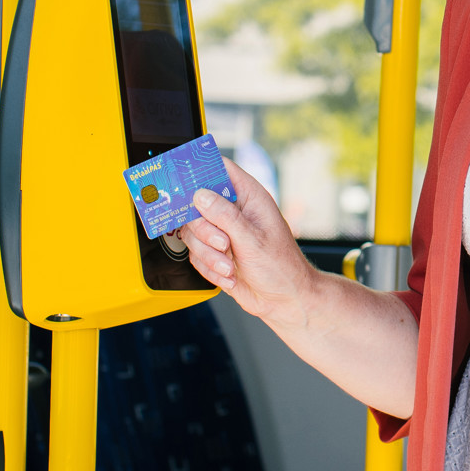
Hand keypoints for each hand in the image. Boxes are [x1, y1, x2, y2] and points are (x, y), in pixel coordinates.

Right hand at [180, 159, 314, 328]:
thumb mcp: (253, 240)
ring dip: (209, 255)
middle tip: (224, 244)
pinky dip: (209, 268)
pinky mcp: (214, 253)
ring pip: (192, 233)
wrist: (284, 302)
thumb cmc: (281, 268)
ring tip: (230, 266)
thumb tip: (200, 195)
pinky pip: (195, 255)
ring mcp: (222, 232)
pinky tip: (229, 274)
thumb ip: (225, 216)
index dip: (202, 170)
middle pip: (196, 205)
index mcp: (249, 198)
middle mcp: (233, 212)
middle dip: (206, 231)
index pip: (220, 169)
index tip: (186, 182)